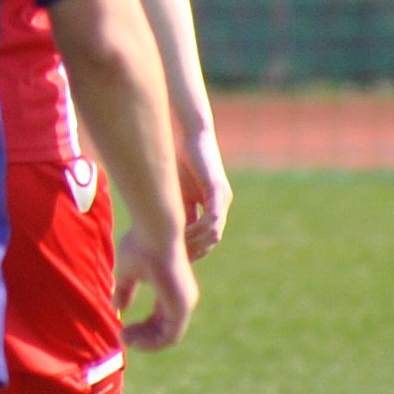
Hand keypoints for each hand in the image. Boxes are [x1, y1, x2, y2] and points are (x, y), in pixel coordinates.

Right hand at [113, 224, 196, 352]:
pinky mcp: (181, 307)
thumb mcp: (128, 271)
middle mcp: (182, 299)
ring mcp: (184, 303)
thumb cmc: (142, 244)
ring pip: (167, 337)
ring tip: (124, 339)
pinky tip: (133, 338)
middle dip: (142, 337)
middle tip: (121, 337)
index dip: (141, 328)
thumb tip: (117, 307)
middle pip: (163, 330)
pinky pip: (170, 336)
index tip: (121, 329)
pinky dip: (152, 342)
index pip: (159, 318)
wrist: (156, 231)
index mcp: (171, 290)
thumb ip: (124, 290)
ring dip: (145, 342)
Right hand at [176, 125, 230, 260]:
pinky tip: (186, 233)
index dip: (191, 248)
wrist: (193, 137)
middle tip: (174, 256)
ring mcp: (222, 198)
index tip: (173, 255)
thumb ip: (180, 210)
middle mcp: (221, 205)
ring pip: (213, 231)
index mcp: (212, 207)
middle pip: (211, 238)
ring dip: (196, 242)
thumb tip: (171, 230)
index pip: (205, 236)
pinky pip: (213, 215)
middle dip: (194, 249)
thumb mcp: (178, 192)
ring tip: (177, 248)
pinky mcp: (217, 190)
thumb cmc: (182, 161)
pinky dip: (201, 227)